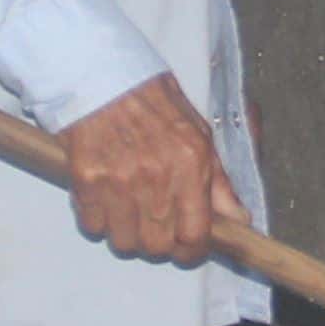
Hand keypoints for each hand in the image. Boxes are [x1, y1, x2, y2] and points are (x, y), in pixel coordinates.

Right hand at [62, 75, 230, 265]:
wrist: (103, 74)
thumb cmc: (153, 101)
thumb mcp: (198, 134)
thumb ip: (218, 183)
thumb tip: (239, 219)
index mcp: (190, 164)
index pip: (195, 234)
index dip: (192, 251)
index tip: (187, 249)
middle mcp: (155, 176)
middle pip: (157, 246)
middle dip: (158, 243)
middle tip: (154, 225)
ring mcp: (118, 180)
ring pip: (124, 242)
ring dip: (126, 234)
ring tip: (127, 210)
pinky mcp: (86, 179)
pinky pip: (92, 225)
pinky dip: (98, 219)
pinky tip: (104, 198)